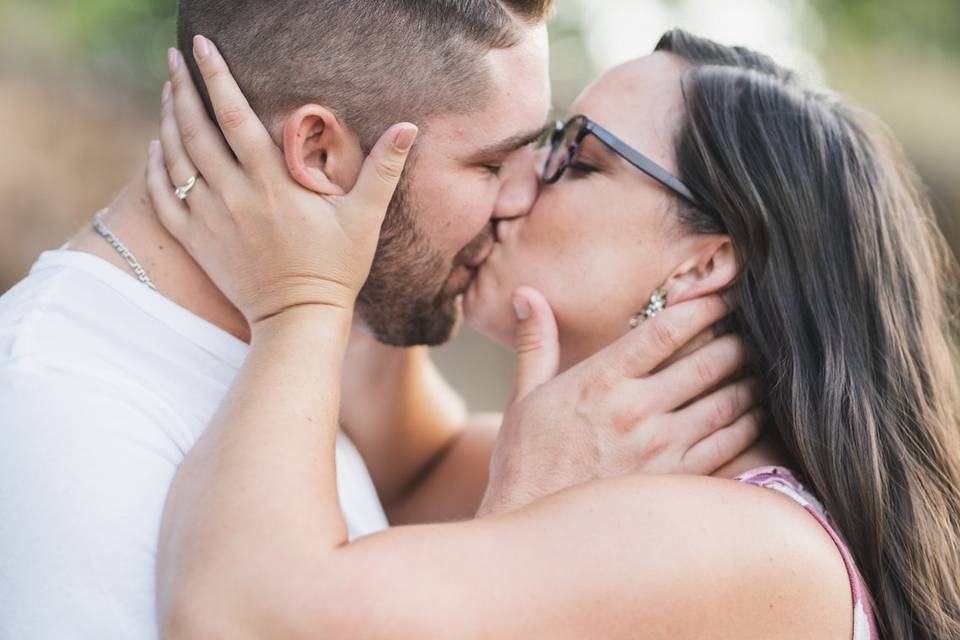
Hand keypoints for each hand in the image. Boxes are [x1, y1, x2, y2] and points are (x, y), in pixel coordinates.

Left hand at [145, 36, 417, 326]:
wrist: (298, 318)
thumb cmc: (336, 268)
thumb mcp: (365, 217)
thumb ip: (383, 169)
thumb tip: (409, 127)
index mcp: (271, 183)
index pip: (235, 116)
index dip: (216, 77)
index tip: (201, 46)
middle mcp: (234, 196)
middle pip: (196, 130)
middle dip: (183, 88)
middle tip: (173, 58)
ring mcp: (210, 220)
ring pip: (177, 160)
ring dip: (168, 121)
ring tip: (168, 92)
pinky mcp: (197, 243)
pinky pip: (164, 200)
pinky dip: (156, 170)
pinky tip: (155, 148)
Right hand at [477, 288, 761, 515]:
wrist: (535, 530)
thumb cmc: (527, 461)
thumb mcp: (525, 396)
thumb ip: (535, 342)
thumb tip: (525, 293)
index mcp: (600, 381)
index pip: (664, 331)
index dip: (703, 307)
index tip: (724, 294)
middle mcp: (635, 410)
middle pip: (706, 363)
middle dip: (736, 340)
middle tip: (754, 328)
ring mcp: (660, 448)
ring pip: (726, 402)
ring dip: (749, 380)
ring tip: (761, 366)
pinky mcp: (676, 481)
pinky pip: (727, 445)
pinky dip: (748, 424)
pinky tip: (755, 412)